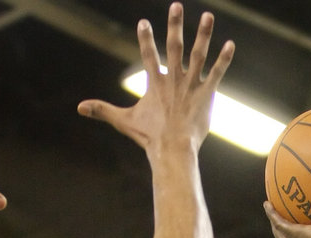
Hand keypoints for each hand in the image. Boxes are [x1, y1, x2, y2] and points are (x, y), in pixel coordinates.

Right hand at [77, 3, 233, 154]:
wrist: (172, 149)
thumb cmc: (149, 137)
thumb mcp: (124, 121)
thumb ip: (103, 110)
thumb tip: (79, 107)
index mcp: (155, 83)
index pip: (149, 55)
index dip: (145, 38)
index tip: (144, 22)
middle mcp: (174, 79)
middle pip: (174, 46)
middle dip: (174, 25)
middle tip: (175, 4)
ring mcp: (191, 85)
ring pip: (198, 54)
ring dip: (203, 34)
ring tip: (208, 15)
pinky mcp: (207, 95)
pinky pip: (217, 73)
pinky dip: (224, 59)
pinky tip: (231, 45)